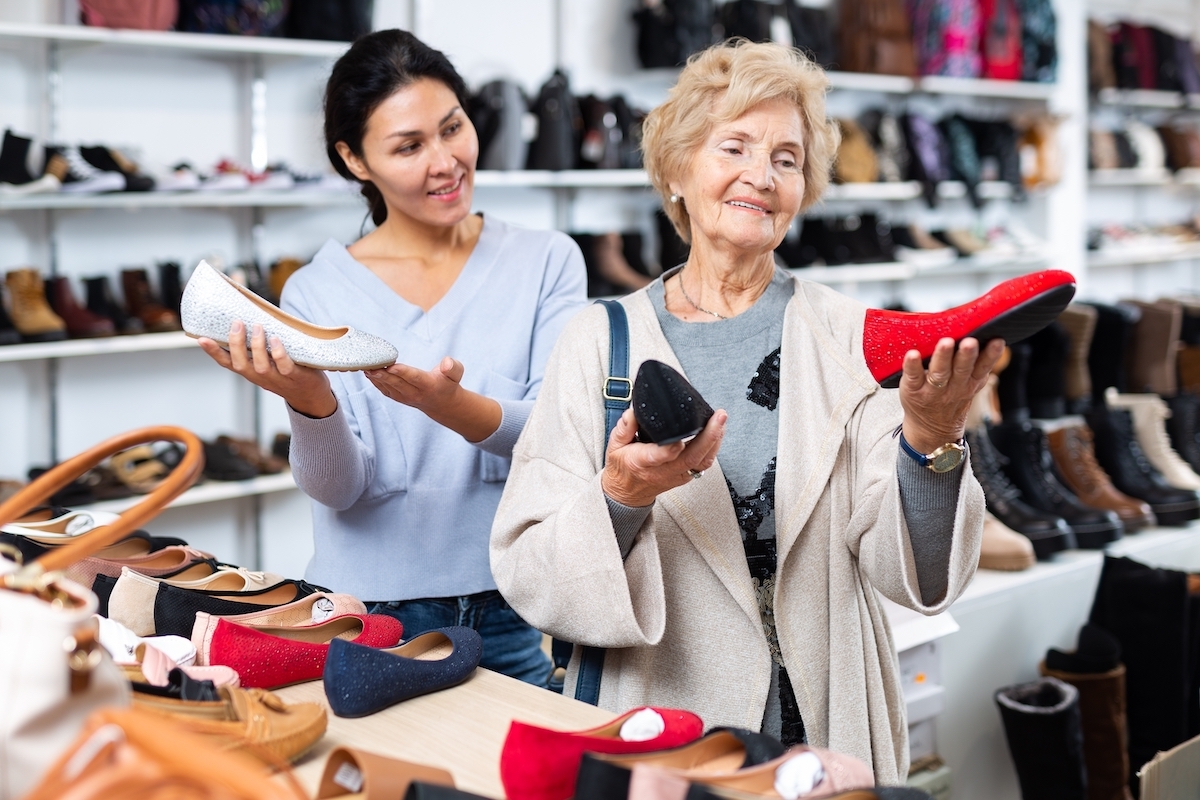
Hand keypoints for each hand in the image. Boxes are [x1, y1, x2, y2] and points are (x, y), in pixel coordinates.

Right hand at [197, 321, 335, 417]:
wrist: (310, 395)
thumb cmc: (285, 371)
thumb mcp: (266, 361)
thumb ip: (256, 346)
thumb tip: (250, 315)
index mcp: (250, 371)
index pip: (227, 363)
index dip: (213, 352)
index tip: (201, 338)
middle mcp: (259, 377)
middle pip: (240, 364)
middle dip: (236, 343)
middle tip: (237, 323)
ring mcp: (277, 379)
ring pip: (261, 365)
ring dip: (257, 346)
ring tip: (258, 326)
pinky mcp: (295, 377)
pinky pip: (284, 366)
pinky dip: (279, 353)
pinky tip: (276, 339)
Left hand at [365, 357, 501, 442]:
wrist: (443, 404)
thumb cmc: (448, 383)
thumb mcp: (456, 373)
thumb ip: (453, 367)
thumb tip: (446, 362)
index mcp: (429, 385)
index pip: (414, 378)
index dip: (403, 372)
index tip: (391, 366)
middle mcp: (416, 393)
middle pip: (397, 383)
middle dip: (383, 375)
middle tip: (370, 365)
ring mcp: (405, 398)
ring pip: (388, 387)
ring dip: (376, 378)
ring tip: (365, 366)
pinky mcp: (398, 397)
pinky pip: (385, 390)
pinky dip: (375, 382)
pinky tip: (368, 372)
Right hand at [600, 407, 727, 507]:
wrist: (627, 493)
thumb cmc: (622, 468)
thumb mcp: (614, 445)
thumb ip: (624, 427)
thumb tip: (634, 411)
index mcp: (642, 462)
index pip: (660, 456)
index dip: (672, 448)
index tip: (681, 437)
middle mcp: (662, 471)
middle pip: (691, 457)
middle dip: (709, 436)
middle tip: (719, 417)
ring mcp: (676, 475)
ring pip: (702, 462)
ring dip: (715, 441)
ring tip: (721, 422)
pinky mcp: (685, 476)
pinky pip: (703, 464)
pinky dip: (712, 448)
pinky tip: (717, 434)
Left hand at [898, 337, 1005, 453]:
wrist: (931, 430)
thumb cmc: (950, 398)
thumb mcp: (970, 386)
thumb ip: (976, 365)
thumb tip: (985, 335)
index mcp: (971, 382)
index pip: (983, 367)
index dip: (991, 355)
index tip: (997, 340)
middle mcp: (954, 387)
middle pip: (962, 369)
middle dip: (967, 355)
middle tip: (970, 341)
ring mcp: (932, 391)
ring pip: (939, 373)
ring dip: (943, 357)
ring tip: (946, 343)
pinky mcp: (913, 390)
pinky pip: (913, 377)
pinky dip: (912, 366)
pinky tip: (912, 354)